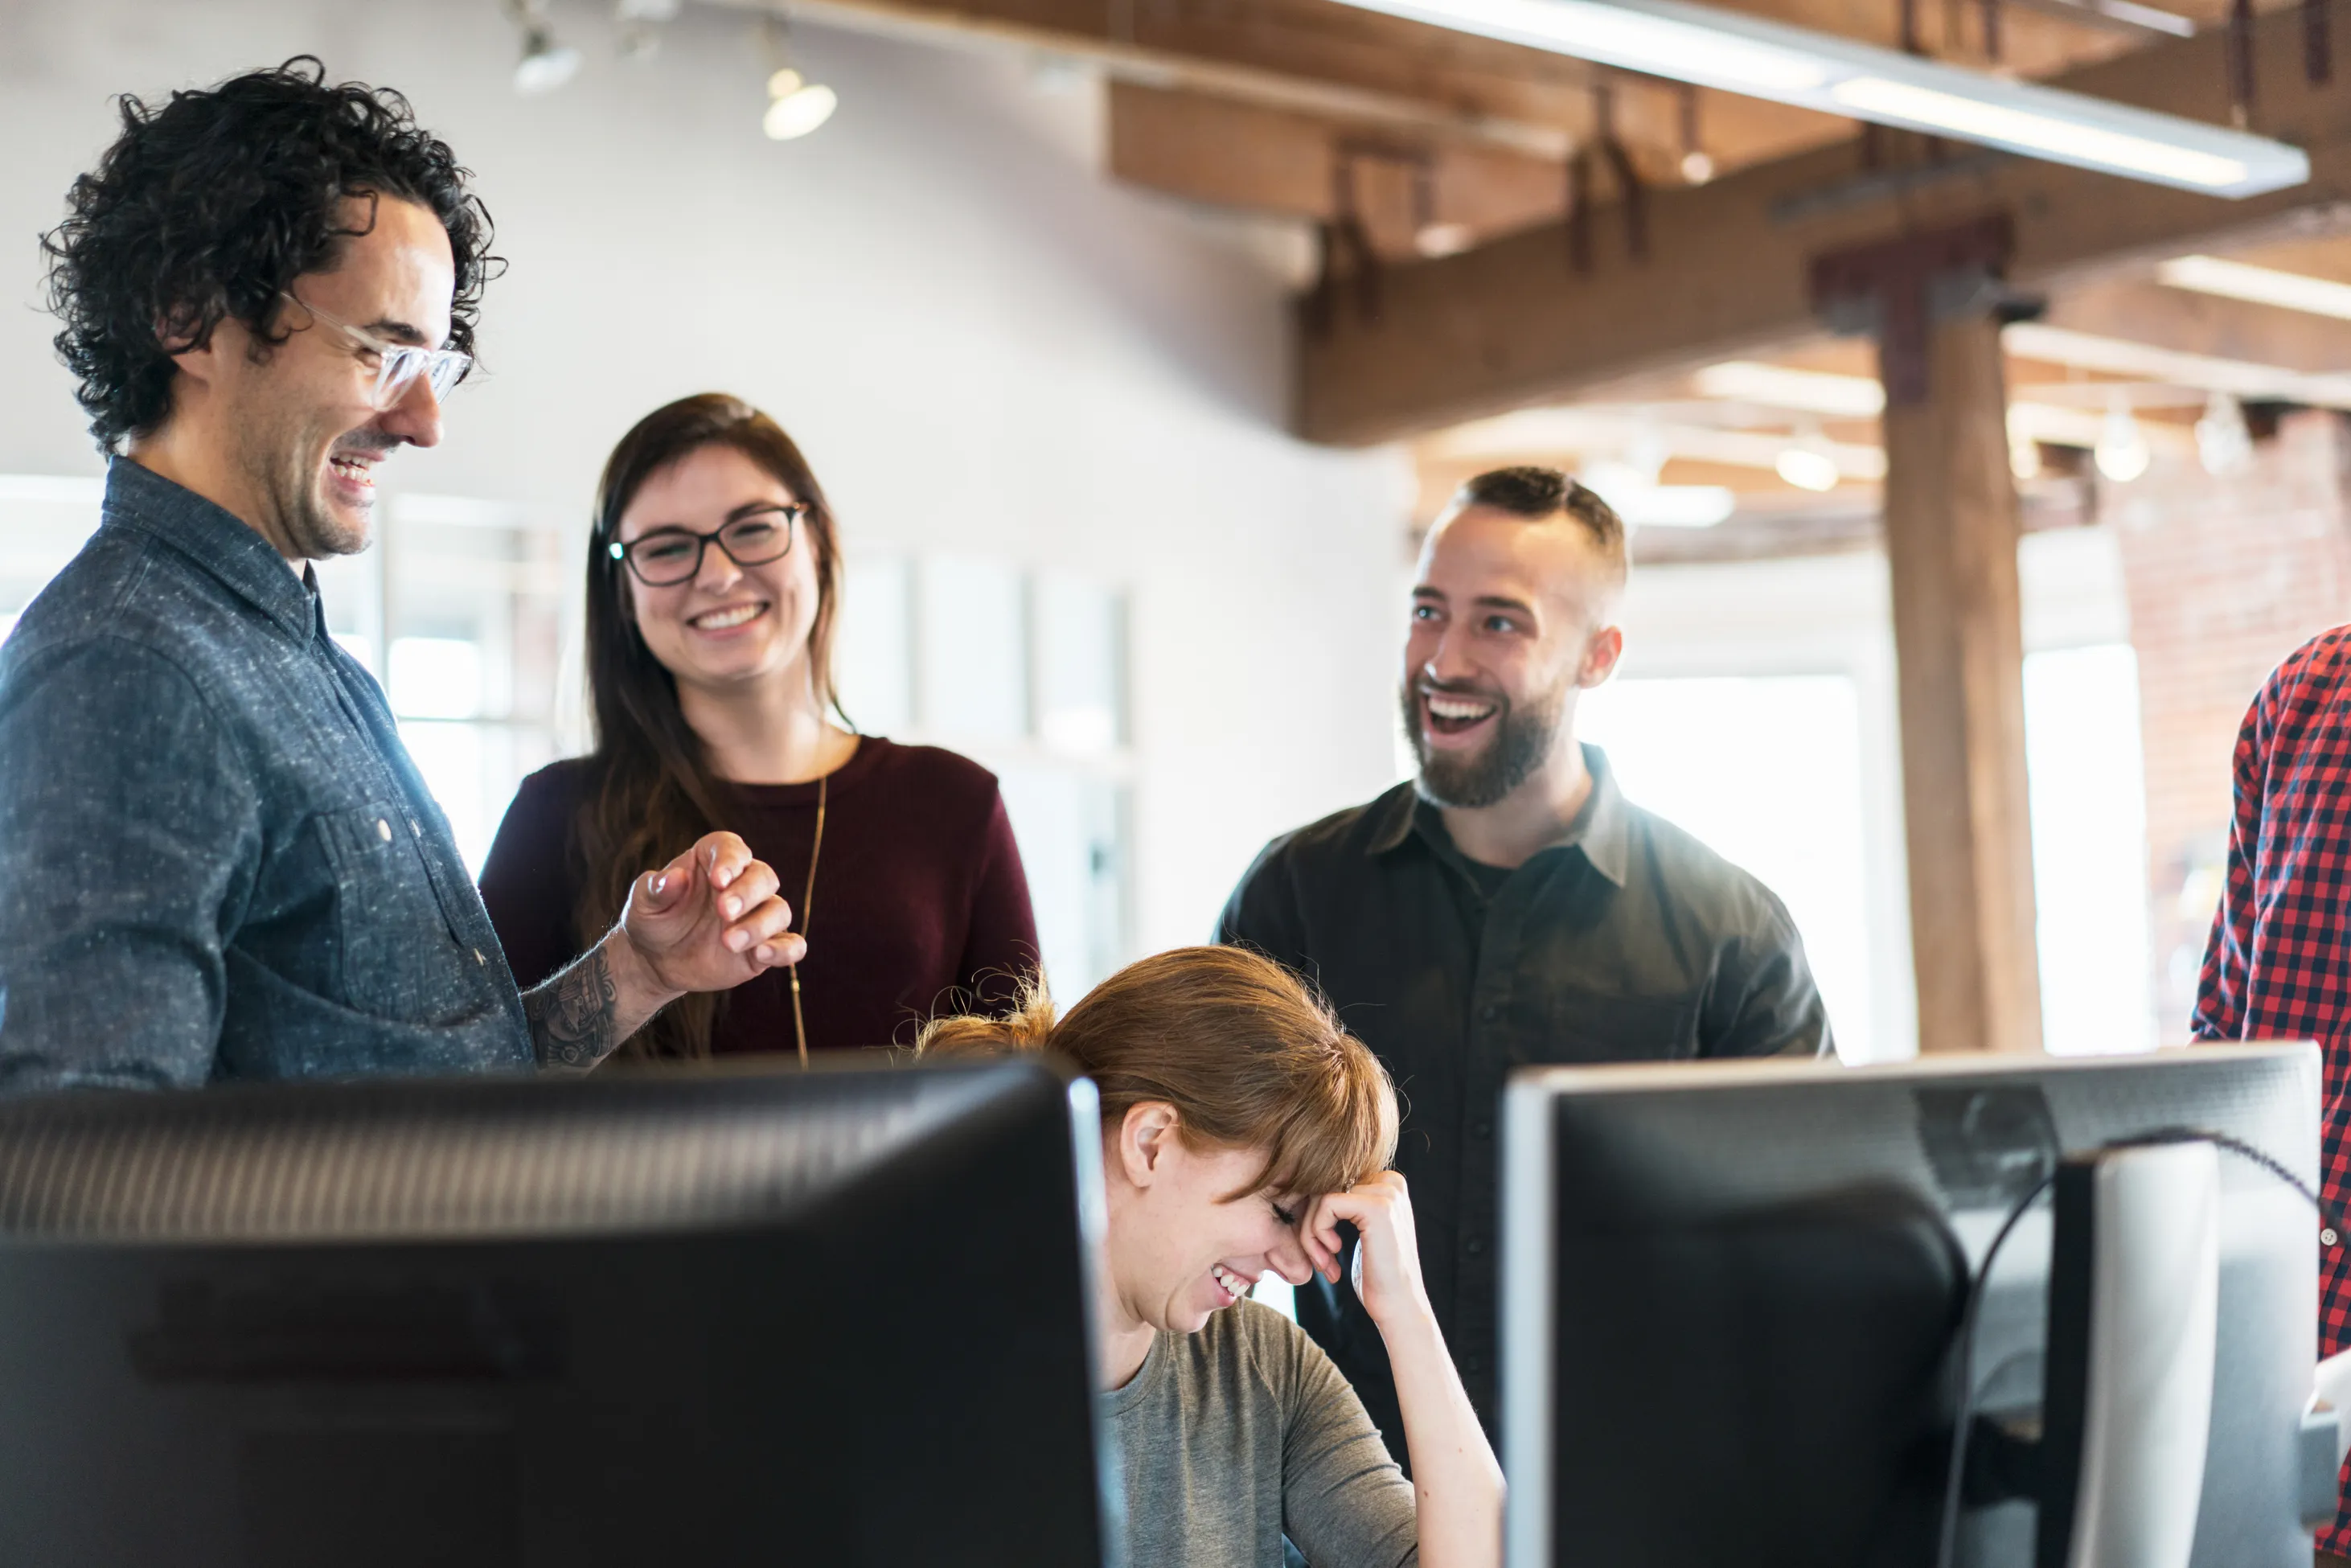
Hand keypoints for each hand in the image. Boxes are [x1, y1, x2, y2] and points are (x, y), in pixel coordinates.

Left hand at [618, 831, 803, 1000]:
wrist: (657, 960)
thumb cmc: (653, 921)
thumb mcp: (643, 903)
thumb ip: (656, 888)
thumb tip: (676, 877)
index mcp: (713, 861)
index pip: (731, 849)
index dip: (730, 860)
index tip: (718, 879)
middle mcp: (742, 884)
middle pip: (763, 876)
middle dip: (748, 892)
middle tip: (724, 912)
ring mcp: (757, 915)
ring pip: (779, 910)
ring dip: (760, 925)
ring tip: (729, 942)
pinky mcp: (766, 946)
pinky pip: (791, 944)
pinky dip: (786, 950)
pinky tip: (763, 956)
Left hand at [1300, 1170, 1433, 1333]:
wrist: (1398, 1306)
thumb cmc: (1377, 1275)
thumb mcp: (1364, 1231)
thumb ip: (1348, 1205)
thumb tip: (1311, 1185)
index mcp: (1389, 1183)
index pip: (1334, 1182)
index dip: (1320, 1215)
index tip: (1325, 1249)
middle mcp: (1391, 1182)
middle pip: (1326, 1186)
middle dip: (1313, 1224)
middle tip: (1320, 1259)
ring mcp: (1387, 1193)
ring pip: (1322, 1196)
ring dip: (1312, 1233)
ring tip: (1324, 1261)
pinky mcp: (1377, 1208)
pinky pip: (1326, 1205)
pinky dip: (1318, 1232)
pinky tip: (1331, 1255)